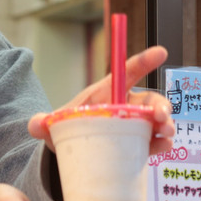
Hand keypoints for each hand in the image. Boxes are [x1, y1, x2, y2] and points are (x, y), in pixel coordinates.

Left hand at [27, 45, 174, 158]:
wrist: (72, 148)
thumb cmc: (69, 126)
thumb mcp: (54, 123)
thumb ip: (43, 122)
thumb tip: (35, 124)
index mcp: (108, 91)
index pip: (127, 72)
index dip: (144, 61)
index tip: (161, 52)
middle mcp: (127, 105)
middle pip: (149, 99)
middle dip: (160, 105)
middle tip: (162, 116)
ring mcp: (135, 124)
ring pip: (156, 120)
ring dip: (165, 125)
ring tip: (166, 134)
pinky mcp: (139, 143)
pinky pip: (154, 141)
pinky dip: (161, 144)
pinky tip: (163, 147)